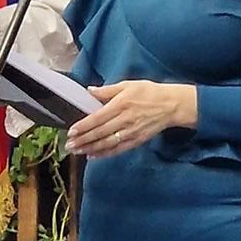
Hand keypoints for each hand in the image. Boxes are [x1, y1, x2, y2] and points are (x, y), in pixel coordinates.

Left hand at [66, 80, 197, 157]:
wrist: (171, 105)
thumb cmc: (149, 93)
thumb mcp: (128, 85)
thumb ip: (107, 90)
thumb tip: (90, 91)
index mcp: (121, 104)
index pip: (97, 118)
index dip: (83, 126)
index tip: (71, 132)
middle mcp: (125, 120)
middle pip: (99, 133)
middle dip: (83, 140)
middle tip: (69, 145)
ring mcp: (131, 132)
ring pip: (107, 144)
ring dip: (90, 149)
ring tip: (77, 152)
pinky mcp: (136, 140)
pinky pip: (118, 149)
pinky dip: (104, 154)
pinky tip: (93, 156)